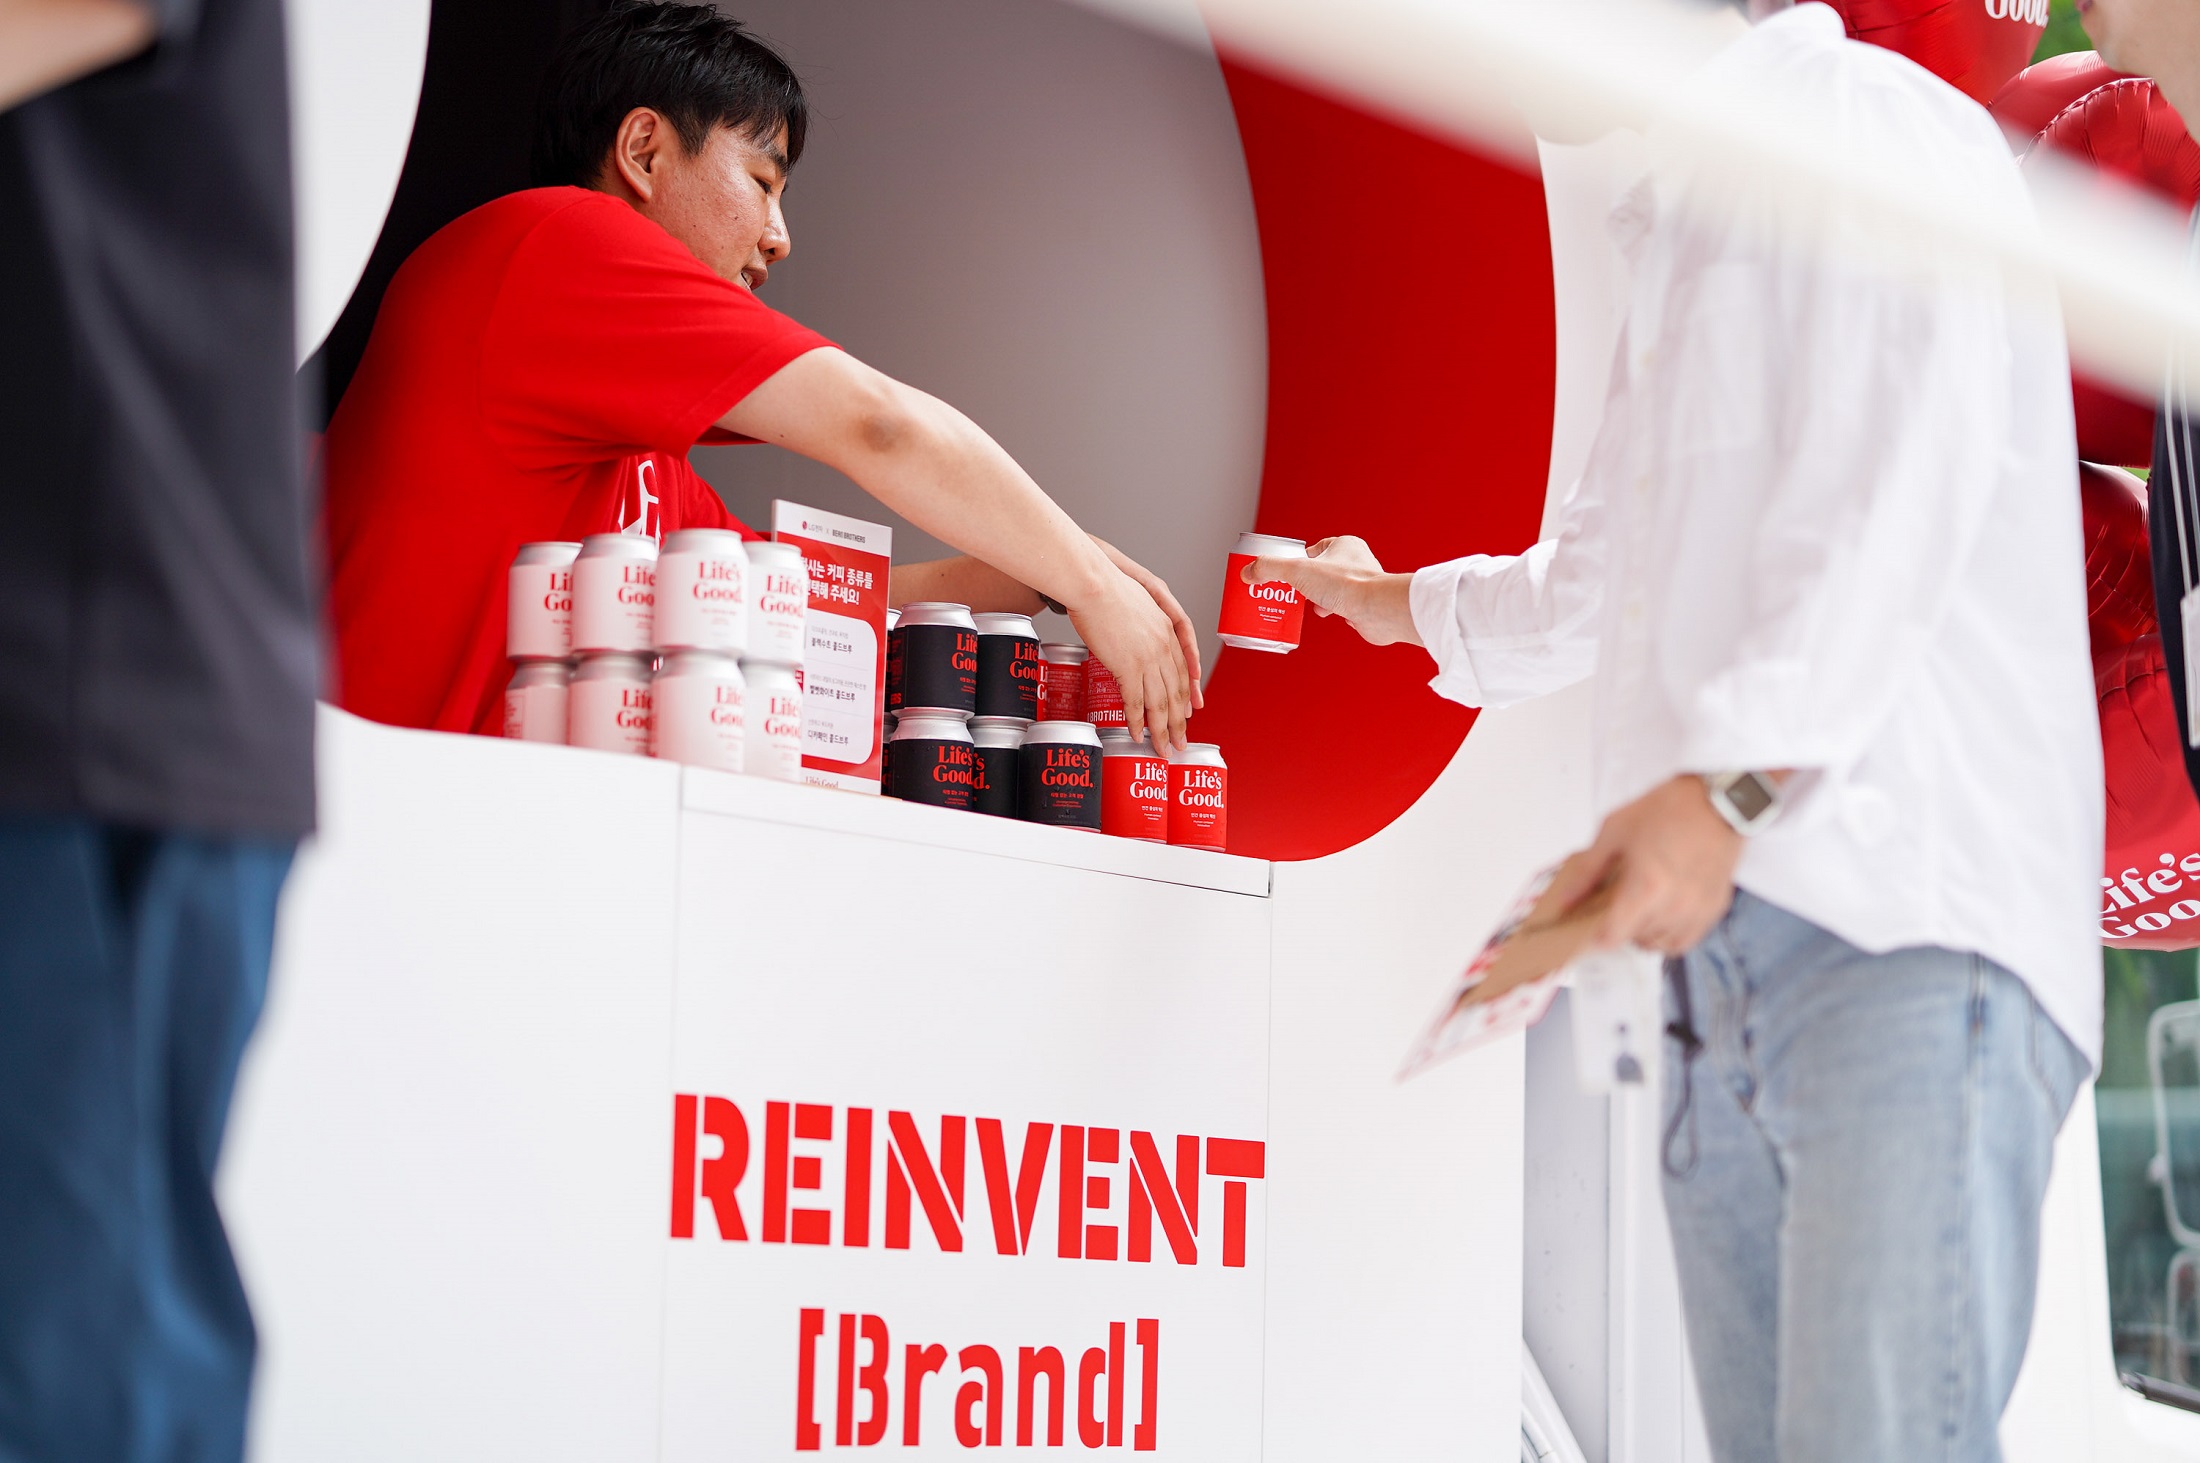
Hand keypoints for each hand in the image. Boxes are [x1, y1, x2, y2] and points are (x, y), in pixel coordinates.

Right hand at [1066, 569, 1195, 754]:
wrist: (1094, 584)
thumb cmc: (1107, 589)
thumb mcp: (1136, 606)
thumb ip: (1140, 627)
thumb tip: (1132, 642)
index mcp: (1167, 631)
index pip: (1183, 672)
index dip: (1185, 697)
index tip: (1187, 714)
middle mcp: (1163, 647)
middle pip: (1176, 692)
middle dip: (1180, 722)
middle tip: (1180, 742)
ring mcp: (1147, 658)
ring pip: (1160, 703)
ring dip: (1162, 730)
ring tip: (1163, 749)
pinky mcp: (1128, 666)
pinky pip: (1135, 702)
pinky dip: (1137, 722)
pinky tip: (1137, 735)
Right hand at [1242, 536, 1420, 646]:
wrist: (1376, 610)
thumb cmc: (1346, 584)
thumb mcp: (1298, 571)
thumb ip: (1269, 568)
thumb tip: (1247, 573)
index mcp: (1344, 545)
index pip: (1314, 549)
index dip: (1297, 560)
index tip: (1283, 572)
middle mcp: (1356, 562)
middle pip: (1321, 571)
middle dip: (1305, 583)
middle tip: (1289, 593)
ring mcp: (1362, 584)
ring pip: (1332, 589)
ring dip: (1318, 598)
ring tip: (1307, 606)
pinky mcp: (1365, 605)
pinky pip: (1343, 607)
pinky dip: (1333, 611)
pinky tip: (1327, 615)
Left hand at [1543, 775, 1742, 954]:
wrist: (1719, 800)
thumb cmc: (1668, 809)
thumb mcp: (1615, 831)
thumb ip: (1588, 870)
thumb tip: (1567, 899)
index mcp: (1647, 888)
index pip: (1613, 937)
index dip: (1595, 935)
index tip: (1589, 926)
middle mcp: (1674, 907)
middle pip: (1634, 940)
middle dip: (1619, 927)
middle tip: (1613, 905)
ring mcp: (1697, 911)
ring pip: (1659, 944)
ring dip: (1644, 933)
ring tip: (1638, 908)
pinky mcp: (1714, 908)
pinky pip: (1685, 941)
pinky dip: (1669, 935)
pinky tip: (1661, 914)